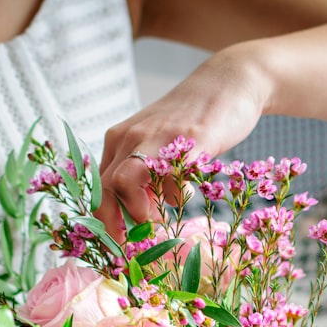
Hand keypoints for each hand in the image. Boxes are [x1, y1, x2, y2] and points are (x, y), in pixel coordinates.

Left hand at [95, 46, 267, 238]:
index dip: (102, 222)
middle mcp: (130, 136)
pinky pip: (168, 175)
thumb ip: (147, 178)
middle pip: (104, 189)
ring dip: (138, 211)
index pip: (96, 187)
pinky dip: (174, 194)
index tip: (114, 245)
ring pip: (123, 181)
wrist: (230, 81)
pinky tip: (186, 189)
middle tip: (134, 245)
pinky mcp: (187, 139)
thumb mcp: (159, 147)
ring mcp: (157, 136)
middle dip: (115, 225)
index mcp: (119, 140)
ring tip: (159, 218)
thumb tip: (140, 220)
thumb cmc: (194, 121)